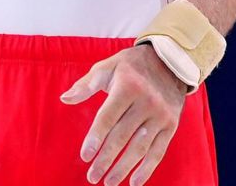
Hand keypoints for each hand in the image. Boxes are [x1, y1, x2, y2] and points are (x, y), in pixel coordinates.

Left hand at [59, 44, 187, 184]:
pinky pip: (158, 151)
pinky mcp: (171, 125)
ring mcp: (160, 115)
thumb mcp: (108, 66)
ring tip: (109, 182)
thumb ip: (86, 85)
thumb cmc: (132, 66)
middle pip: (122, 136)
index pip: (108, 117)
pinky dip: (146, 169)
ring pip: (140, 147)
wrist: (170, 61)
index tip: (85, 156)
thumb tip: (64, 99)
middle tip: (92, 177)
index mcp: (128, 86)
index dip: (95, 138)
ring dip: (123, 168)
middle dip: (106, 159)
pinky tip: (134, 182)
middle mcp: (147, 101)